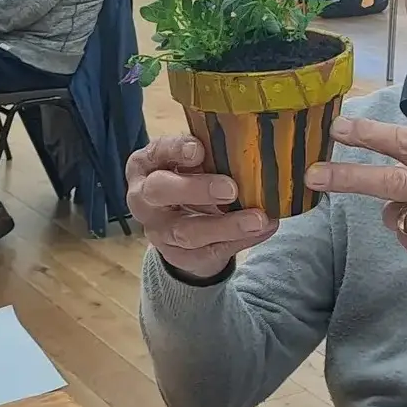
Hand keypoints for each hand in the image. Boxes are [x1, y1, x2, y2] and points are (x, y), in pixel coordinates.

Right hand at [127, 136, 277, 280]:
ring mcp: (158, 231)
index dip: (176, 150)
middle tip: (230, 189)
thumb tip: (251, 151)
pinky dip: (240, 240)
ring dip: (226, 226)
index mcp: (146, 165)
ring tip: (258, 219)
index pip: (156, 152)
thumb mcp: (190, 164)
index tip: (199, 150)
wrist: (177, 228)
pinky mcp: (178, 256)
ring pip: (187, 232)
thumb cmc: (188, 181)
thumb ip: (209, 155)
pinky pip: (209, 251)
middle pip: (160, 192)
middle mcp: (144, 198)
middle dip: (196, 189)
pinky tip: (263, 229)